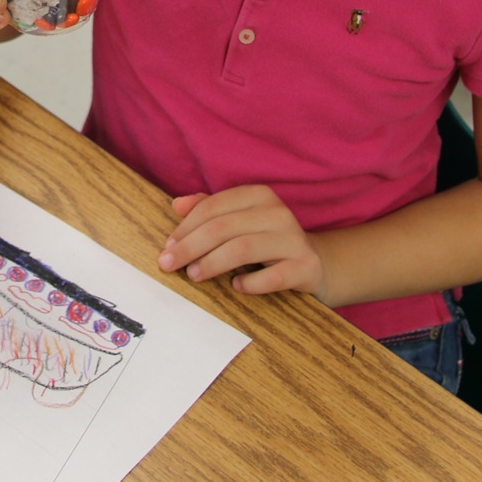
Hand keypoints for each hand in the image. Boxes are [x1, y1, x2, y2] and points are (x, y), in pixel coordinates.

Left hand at [160, 185, 325, 298]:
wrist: (314, 263)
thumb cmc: (266, 241)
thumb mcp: (239, 220)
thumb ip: (209, 209)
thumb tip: (177, 205)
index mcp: (258, 195)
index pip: (213, 207)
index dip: (186, 227)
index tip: (167, 248)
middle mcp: (277, 212)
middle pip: (223, 227)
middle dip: (190, 247)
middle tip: (169, 265)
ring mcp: (294, 239)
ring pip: (243, 248)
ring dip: (212, 263)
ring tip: (194, 275)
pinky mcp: (306, 266)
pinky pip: (273, 276)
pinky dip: (250, 283)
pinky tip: (237, 286)